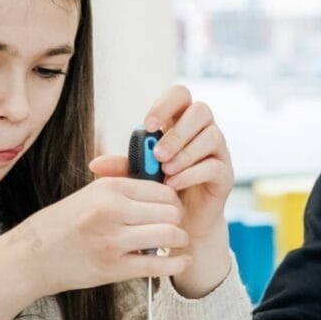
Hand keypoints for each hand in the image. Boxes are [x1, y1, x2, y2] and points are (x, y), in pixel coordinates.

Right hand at [4, 176, 188, 299]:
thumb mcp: (88, 194)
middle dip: (179, 220)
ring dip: (180, 240)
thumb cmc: (61, 225)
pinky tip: (181, 261)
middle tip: (176, 226)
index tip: (172, 208)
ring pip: (170, 235)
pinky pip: (158, 265)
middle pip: (171, 211)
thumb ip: (122, 186)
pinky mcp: (113, 268)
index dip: (173, 200)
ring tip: (176, 243)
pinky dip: (177, 264)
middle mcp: (112, 211)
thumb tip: (157, 180)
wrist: (30, 257)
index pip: (162, 189)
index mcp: (108, 189)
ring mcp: (113, 241)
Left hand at [89, 85, 233, 295]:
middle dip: (178, 132)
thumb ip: (122, 167)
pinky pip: (214, 165)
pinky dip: (192, 173)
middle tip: (158, 155)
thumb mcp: (137, 176)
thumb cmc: (159, 192)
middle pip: (201, 111)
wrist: (181, 223)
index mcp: (180, 122)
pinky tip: (173, 184)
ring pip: (211, 136)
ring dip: (186, 152)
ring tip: (165, 171)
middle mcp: (202, 132)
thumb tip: (96, 163)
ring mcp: (217, 151)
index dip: (166, 104)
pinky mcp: (225, 174)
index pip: (181, 96)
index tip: (149, 124)